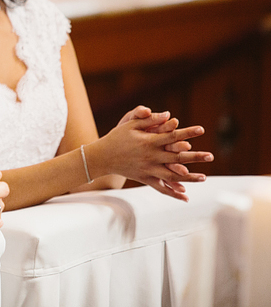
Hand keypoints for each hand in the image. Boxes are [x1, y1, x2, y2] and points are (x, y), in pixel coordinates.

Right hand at [94, 113, 213, 200]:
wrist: (102, 157)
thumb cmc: (117, 137)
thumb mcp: (130, 124)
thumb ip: (149, 120)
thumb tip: (168, 115)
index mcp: (149, 142)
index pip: (172, 136)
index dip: (187, 132)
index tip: (202, 130)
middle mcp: (151, 157)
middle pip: (177, 158)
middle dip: (195, 157)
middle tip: (210, 156)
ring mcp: (148, 170)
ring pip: (172, 175)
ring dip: (189, 177)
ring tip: (204, 177)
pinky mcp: (145, 178)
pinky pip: (161, 187)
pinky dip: (173, 192)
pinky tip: (185, 196)